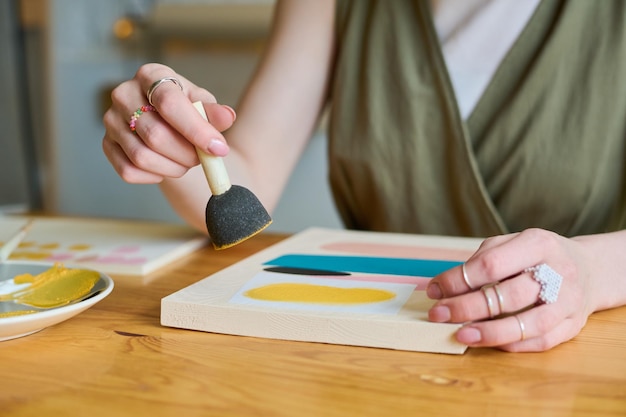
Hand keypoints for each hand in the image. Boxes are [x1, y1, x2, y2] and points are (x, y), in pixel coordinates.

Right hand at [102, 63, 236, 183]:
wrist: (165, 121)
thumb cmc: (186, 109)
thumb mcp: (202, 104)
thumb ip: (213, 112)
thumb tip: (227, 116)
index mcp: (150, 76)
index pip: (169, 103)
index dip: (196, 130)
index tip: (220, 148)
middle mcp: (124, 94)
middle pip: (155, 135)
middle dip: (186, 154)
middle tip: (202, 158)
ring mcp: (111, 120)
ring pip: (142, 157)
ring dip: (173, 167)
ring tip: (187, 162)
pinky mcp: (107, 144)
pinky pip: (129, 171)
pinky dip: (154, 176)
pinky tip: (167, 167)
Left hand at [426, 228, 596, 351]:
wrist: (589, 269)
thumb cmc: (536, 256)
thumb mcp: (511, 243)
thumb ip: (482, 260)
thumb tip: (444, 287)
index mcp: (538, 243)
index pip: (492, 264)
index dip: (459, 279)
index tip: (434, 290)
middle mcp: (558, 271)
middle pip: (508, 295)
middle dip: (467, 307)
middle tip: (438, 314)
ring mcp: (569, 301)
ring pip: (529, 323)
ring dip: (490, 332)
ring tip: (460, 335)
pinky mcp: (573, 325)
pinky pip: (541, 341)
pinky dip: (512, 344)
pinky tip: (488, 343)